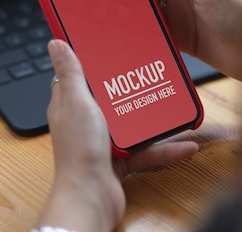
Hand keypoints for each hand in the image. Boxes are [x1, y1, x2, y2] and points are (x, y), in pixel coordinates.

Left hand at [37, 39, 198, 231]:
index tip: (113, 47)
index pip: (80, 76)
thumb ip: (71, 73)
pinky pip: (146, 151)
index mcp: (71, 104)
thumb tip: (56, 44)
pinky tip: (185, 146)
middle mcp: (86, 122)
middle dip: (133, 89)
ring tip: (174, 108)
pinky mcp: (120, 162)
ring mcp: (103, 142)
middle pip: (112, 98)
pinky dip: (165, 150)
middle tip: (153, 73)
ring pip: (133, 125)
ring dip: (154, 120)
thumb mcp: (78, 103)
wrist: (91, 198)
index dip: (94, 61)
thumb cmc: (79, 152)